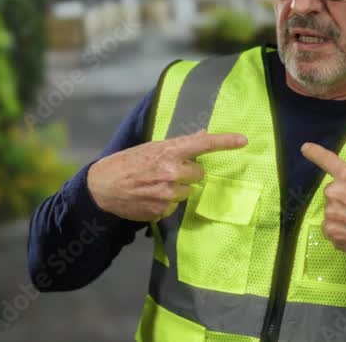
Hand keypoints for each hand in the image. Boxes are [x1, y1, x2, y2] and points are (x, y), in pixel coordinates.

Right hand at [87, 130, 247, 221]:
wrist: (102, 187)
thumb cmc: (127, 162)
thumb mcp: (152, 147)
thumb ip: (179, 144)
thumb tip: (202, 135)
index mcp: (168, 151)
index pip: (203, 144)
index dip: (225, 141)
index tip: (243, 140)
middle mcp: (171, 172)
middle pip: (199, 174)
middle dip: (188, 173)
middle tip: (169, 171)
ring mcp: (167, 193)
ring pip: (188, 192)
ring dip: (178, 188)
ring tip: (156, 184)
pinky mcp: (162, 211)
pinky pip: (175, 206)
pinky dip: (166, 202)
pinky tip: (150, 196)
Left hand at [301, 136, 345, 260]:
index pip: (326, 160)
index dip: (314, 152)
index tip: (305, 148)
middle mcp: (335, 193)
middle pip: (332, 191)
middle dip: (343, 196)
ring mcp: (331, 214)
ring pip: (331, 210)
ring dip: (341, 213)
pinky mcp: (331, 233)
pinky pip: (330, 227)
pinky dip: (339, 229)